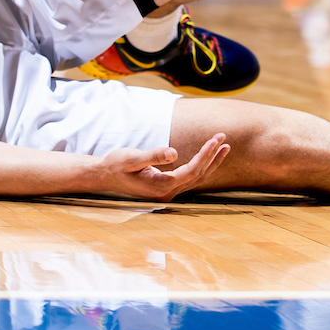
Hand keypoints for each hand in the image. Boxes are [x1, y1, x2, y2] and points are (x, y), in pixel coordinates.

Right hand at [98, 133, 229, 200]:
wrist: (105, 176)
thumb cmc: (117, 165)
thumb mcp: (132, 158)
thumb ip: (153, 156)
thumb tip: (174, 153)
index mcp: (161, 185)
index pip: (192, 170)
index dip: (205, 155)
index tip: (215, 140)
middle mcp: (168, 191)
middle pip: (199, 174)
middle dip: (213, 156)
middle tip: (224, 138)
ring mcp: (168, 191)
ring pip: (197, 177)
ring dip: (211, 162)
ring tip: (224, 147)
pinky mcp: (167, 186)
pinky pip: (191, 177)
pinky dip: (202, 165)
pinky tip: (208, 156)